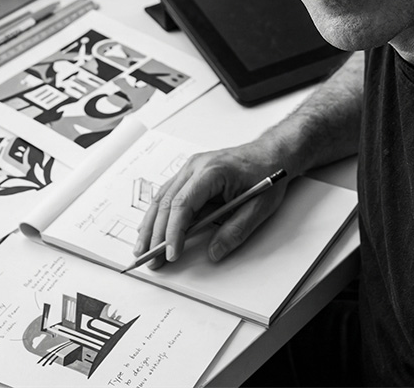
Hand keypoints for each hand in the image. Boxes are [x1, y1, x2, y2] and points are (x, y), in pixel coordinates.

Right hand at [134, 140, 288, 267]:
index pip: (183, 204)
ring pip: (162, 198)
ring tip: (142, 249)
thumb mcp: (259, 206)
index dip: (174, 231)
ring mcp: (191, 168)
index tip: (171, 253)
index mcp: (212, 171)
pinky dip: (158, 214)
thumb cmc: (267, 173)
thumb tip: (214, 252)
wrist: (271, 153)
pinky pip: (169, 194)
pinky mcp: (191, 174)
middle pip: (167, 202)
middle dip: (156, 233)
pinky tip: (150, 230)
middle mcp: (196, 166)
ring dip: (150, 224)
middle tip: (151, 259)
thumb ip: (236, 230)